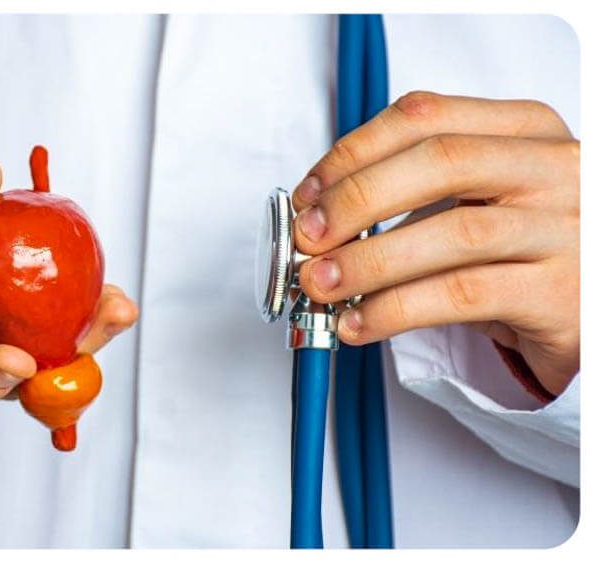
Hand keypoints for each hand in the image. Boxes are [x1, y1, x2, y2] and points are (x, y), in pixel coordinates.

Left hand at [292, 92, 577, 394]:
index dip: (354, 151)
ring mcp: (565, 230)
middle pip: (441, 161)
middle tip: (308, 238)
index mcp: (526, 131)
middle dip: (357, 199)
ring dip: (368, 261)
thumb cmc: (524, 251)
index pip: (426, 116)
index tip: (309, 192)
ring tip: (321, 285)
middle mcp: (554, 169)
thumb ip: (415, 190)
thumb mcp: (481, 200)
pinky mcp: (560, 294)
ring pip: (452, 233)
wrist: (592, 310)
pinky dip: (395, 310)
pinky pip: (462, 296)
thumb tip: (319, 214)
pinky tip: (361, 322)